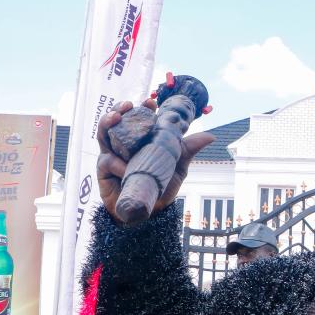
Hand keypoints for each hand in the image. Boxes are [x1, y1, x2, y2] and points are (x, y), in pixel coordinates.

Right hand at [96, 100, 214, 221]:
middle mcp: (125, 144)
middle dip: (120, 109)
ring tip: (114, 117)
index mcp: (141, 139)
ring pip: (105, 134)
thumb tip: (210, 136)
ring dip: (107, 123)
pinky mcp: (103, 169)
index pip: (140, 118)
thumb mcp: (177, 167)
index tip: (150, 102)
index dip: (143, 108)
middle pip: (118, 121)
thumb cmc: (161, 186)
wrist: (149, 213)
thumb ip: (188, 150)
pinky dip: (117, 163)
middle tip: (128, 105)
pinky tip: (126, 170)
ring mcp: (113, 154)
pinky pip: (108, 161)